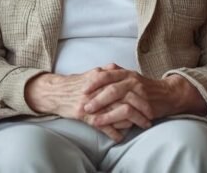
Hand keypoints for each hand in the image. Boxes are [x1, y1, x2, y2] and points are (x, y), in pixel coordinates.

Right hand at [25, 67, 140, 141]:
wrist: (54, 92)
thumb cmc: (75, 84)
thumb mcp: (92, 74)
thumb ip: (106, 72)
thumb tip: (117, 68)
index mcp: (103, 78)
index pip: (129, 87)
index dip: (142, 96)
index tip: (151, 104)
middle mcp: (99, 90)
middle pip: (127, 100)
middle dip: (141, 110)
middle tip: (150, 118)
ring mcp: (92, 103)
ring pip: (118, 113)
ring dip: (131, 122)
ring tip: (140, 127)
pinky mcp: (85, 115)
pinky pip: (103, 126)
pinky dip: (113, 133)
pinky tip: (121, 137)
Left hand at [83, 64, 206, 128]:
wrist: (168, 94)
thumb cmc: (144, 88)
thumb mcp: (129, 79)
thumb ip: (114, 77)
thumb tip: (94, 78)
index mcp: (125, 73)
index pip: (105, 74)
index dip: (93, 81)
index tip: (81, 89)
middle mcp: (131, 79)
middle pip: (110, 86)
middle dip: (95, 97)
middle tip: (84, 106)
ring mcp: (138, 90)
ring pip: (118, 97)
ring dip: (104, 108)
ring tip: (92, 117)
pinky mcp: (144, 103)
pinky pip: (128, 109)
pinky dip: (117, 117)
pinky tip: (110, 124)